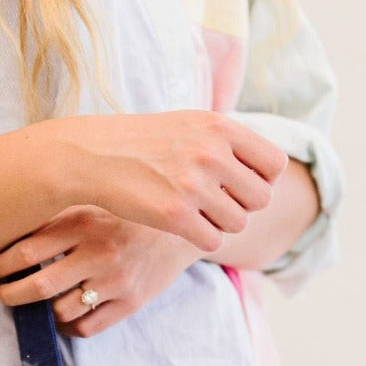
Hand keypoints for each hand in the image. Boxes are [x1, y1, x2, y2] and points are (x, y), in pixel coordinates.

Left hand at [0, 206, 201, 336]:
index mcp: (85, 221)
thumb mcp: (97, 197)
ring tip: (32, 304)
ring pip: (61, 310)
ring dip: (40, 311)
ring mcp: (116, 280)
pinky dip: (67, 326)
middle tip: (1, 293)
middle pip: (38, 286)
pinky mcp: (131, 301)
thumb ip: (61, 209)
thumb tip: (11, 218)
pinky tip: (60, 317)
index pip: (27, 251)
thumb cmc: (130, 207)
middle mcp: (99, 252)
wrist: (187, 221)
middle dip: (9, 294)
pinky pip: (87, 327)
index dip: (2, 264)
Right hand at [44, 109, 287, 254]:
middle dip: (243, 206)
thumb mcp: (188, 124)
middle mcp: (211, 153)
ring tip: (197, 214)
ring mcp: (193, 185)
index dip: (262, 180)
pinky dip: (201, 239)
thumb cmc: (141, 142)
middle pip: (261, 199)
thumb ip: (226, 141)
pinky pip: (213, 241)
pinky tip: (183, 227)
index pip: (275, 165)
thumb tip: (267, 170)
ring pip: (238, 223)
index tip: (240, 185)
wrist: (90, 155)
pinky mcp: (175, 214)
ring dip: (221, 225)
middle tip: (217, 204)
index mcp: (219, 127)